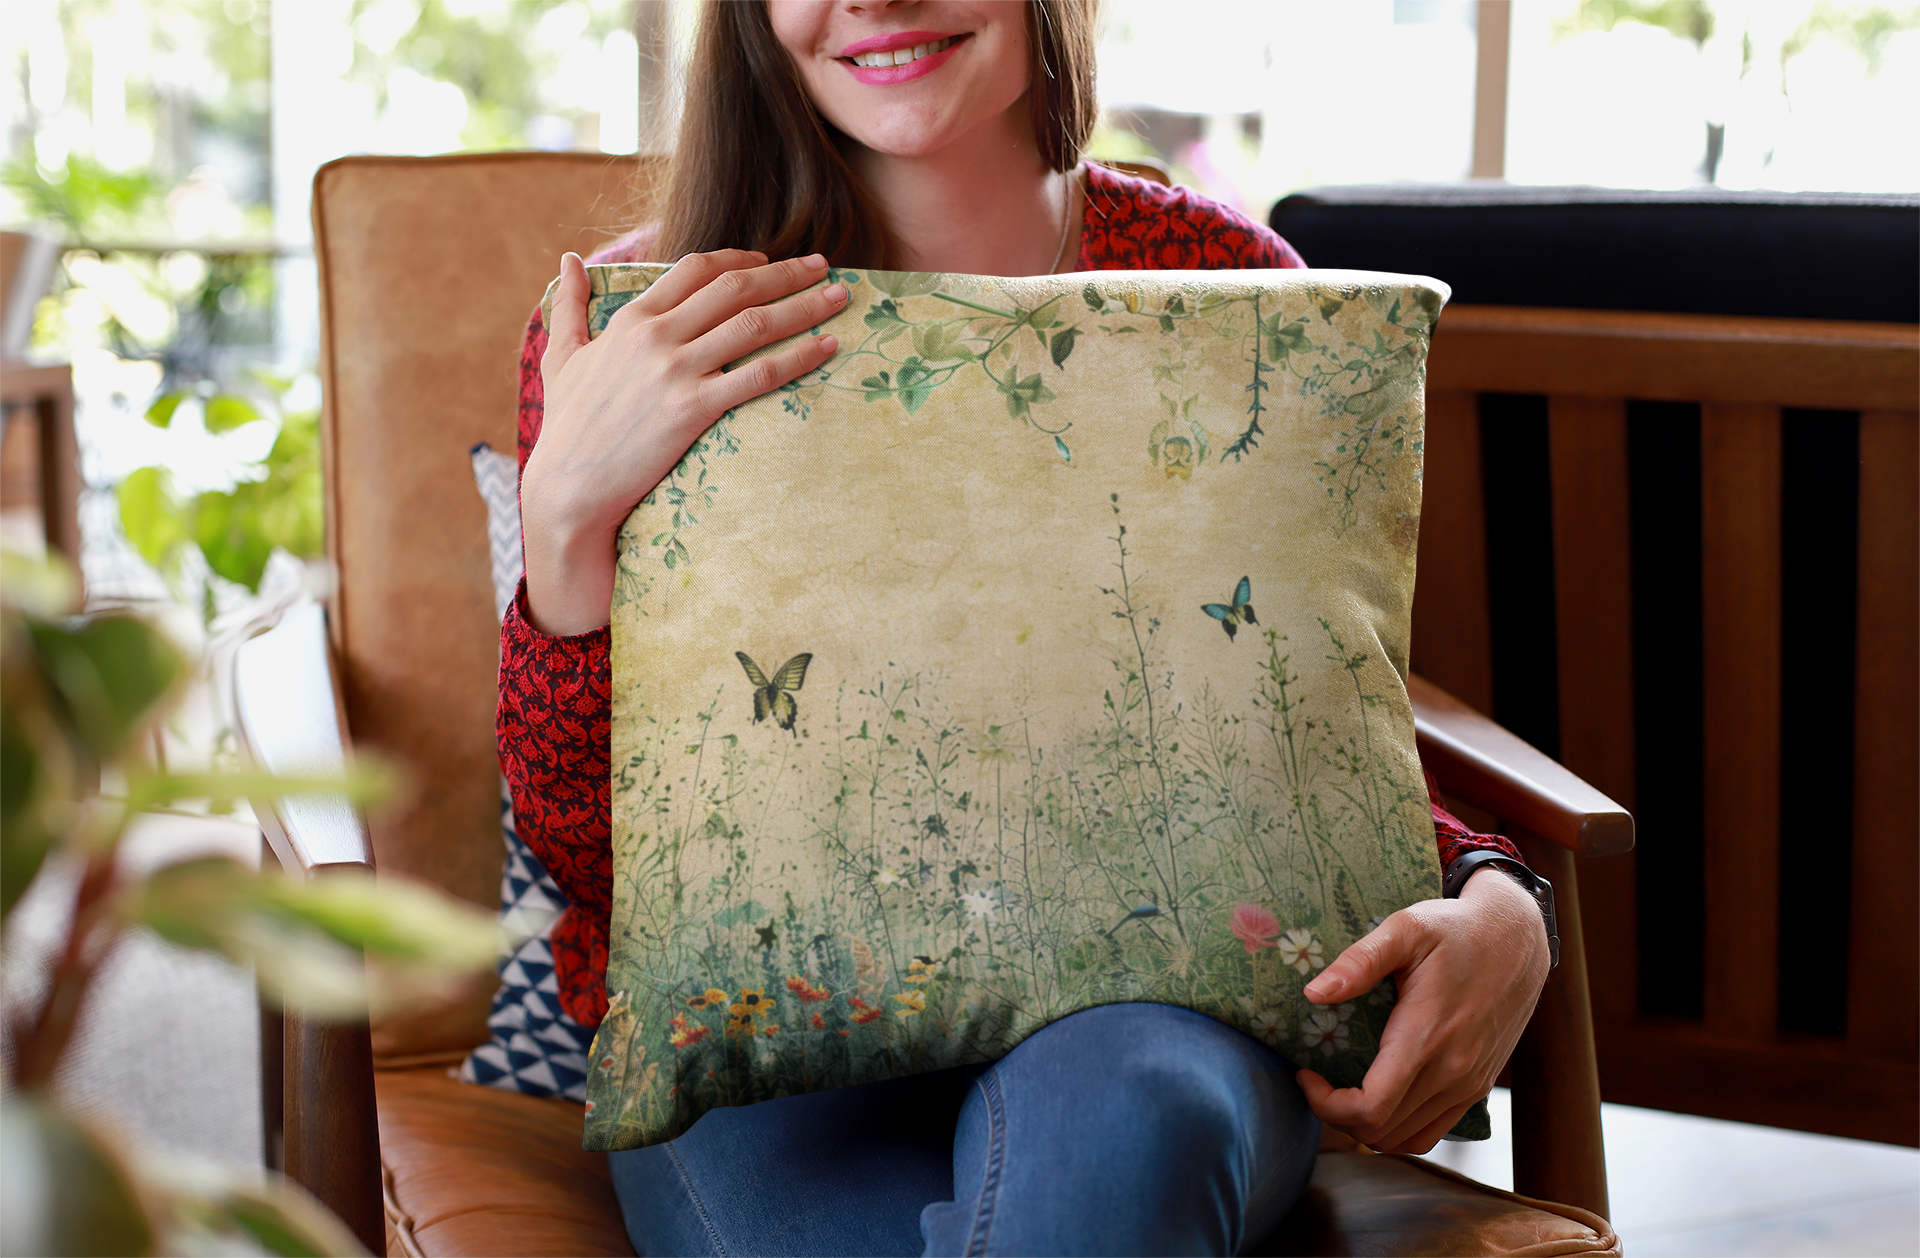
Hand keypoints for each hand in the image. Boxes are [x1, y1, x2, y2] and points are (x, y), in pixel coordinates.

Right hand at [520, 249, 848, 634]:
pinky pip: (759, 374)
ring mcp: (677, 371)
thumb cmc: (567, 425)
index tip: (769, 260)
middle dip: (787, 273)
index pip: (697, 269)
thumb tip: (568, 259)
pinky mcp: (694, 409)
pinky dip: (800, 356)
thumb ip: (568, 305)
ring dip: (804, 306)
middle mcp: (657, 336)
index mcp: (632, 318)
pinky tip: (828, 347)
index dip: (740, 259)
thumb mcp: (562, 356)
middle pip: (736, 288)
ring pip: (755, 324)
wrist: (568, 486)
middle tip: (825, 265)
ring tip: (840, 297)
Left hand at [1295, 868, 1550, 1153]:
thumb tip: (1314, 993)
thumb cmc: (1456, 930)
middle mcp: (1452, 1072)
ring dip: (1366, 1127)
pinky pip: (1432, 1131)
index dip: (1326, 1104)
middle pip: (1382, 1132)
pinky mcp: (1477, 1086)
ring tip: (1341, 1091)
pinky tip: (1379, 1098)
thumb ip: (1360, 961)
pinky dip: (1398, 1128)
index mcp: (1427, 1037)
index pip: (1370, 1108)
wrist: (1517, 940)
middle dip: (1336, 1115)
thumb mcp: (1405, 928)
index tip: (1305, 1073)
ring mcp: (1468, 1084)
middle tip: (1316, 1080)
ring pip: (1407, 1139)